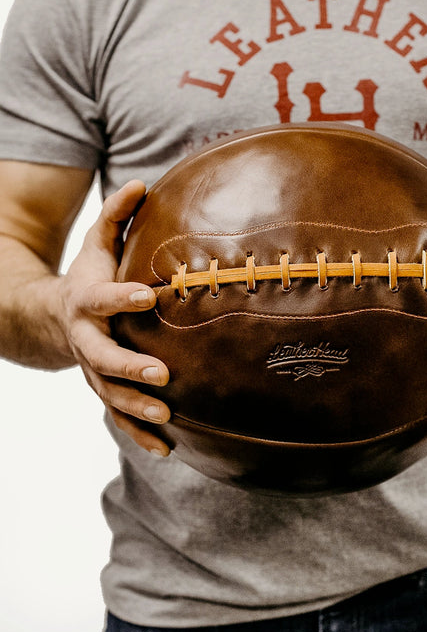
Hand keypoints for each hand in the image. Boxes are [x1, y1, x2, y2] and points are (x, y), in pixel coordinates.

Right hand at [57, 180, 170, 455]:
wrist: (53, 317)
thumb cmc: (87, 277)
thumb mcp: (96, 245)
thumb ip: (116, 216)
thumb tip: (142, 182)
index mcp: (86, 301)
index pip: (102, 299)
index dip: (121, 297)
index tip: (149, 296)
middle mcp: (87, 340)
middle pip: (102, 358)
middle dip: (130, 367)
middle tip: (162, 376)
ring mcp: (92, 370)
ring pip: (109, 394)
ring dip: (135, 409)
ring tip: (167, 418)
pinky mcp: (103, 389)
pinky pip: (118, 416)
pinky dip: (138, 434)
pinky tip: (166, 449)